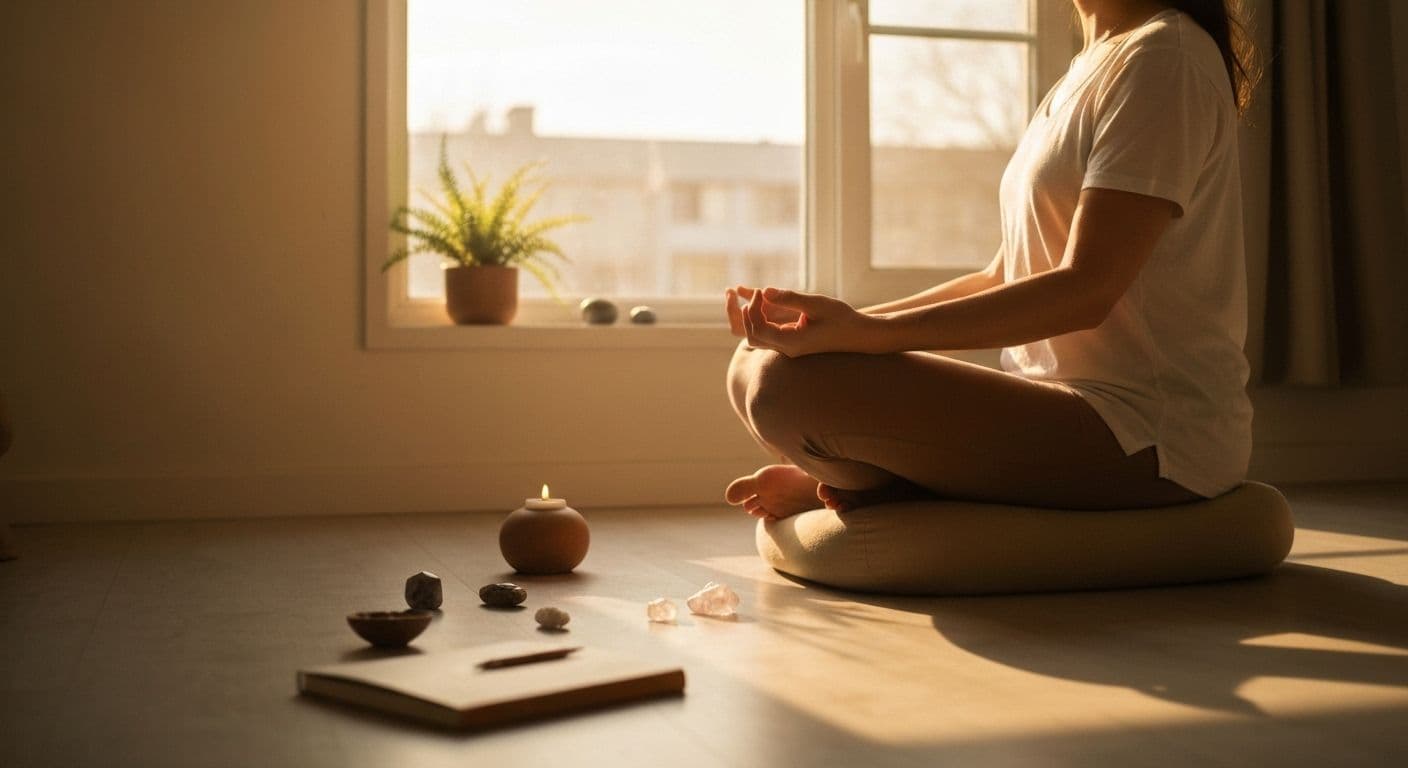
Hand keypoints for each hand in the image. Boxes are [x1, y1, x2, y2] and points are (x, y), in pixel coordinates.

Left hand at [737, 286, 878, 356]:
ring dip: (753, 320)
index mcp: (791, 342)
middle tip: (755, 295)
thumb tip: (764, 291)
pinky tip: (768, 305)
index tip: (760, 290)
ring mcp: (790, 349)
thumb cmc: (841, 318)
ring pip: (759, 339)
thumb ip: (789, 298)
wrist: (860, 335)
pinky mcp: (794, 345)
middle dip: (748, 316)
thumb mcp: (816, 304)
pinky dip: (763, 321)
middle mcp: (788, 349)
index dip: (754, 308)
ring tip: (758, 300)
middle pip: (753, 337)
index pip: (759, 327)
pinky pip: (770, 336)